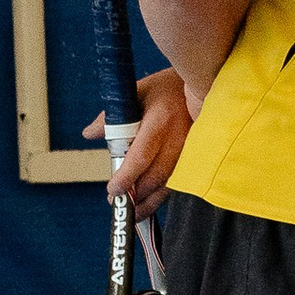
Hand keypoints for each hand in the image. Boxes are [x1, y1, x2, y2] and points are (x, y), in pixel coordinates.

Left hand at [86, 65, 192, 216]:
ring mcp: (191, 149)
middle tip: (118, 202)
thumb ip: (112, 116)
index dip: (127, 177)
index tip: (113, 190)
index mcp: (160, 121)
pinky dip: (163, 195)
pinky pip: (179, 181)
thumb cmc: (166, 88)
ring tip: (134, 212)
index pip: (141, 156)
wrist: (204, 83)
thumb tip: (89, 133)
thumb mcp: (137, 92)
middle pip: (156, 176)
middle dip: (136, 195)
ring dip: (150, 201)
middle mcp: (178, 138)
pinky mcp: (197, 156)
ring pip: (169, 183)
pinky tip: (150, 202)